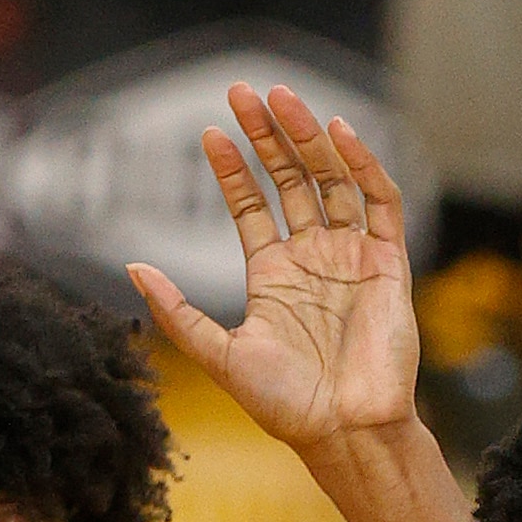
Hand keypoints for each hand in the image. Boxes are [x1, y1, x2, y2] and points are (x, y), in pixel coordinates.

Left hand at [128, 83, 421, 458]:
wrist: (345, 430)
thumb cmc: (285, 404)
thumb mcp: (218, 353)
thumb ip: (177, 311)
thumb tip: (131, 268)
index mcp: (274, 275)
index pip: (253, 205)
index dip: (232, 169)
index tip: (209, 133)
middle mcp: (315, 258)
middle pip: (291, 180)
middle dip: (269, 135)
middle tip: (244, 90)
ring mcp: (352, 257)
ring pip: (333, 181)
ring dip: (309, 138)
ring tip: (283, 98)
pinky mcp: (389, 264)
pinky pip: (380, 203)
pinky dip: (364, 166)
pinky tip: (339, 134)